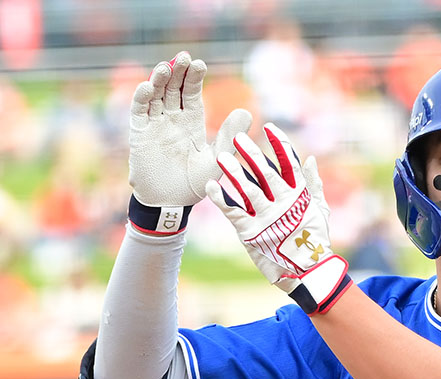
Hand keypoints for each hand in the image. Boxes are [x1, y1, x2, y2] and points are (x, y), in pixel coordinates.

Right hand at [128, 50, 249, 209]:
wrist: (171, 204)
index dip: (194, 78)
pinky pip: (139, 111)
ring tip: (166, 67)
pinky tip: (147, 86)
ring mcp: (155, 124)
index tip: (200, 63)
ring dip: (159, 79)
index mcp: (192, 123)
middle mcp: (173, 119)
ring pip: (155, 95)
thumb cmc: (196, 184)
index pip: (192, 93)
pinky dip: (141, 98)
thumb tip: (247, 112)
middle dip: (178, 72)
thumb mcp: (217, 159)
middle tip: (184, 57)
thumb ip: (229, 137)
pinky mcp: (139, 133)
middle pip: (173, 88)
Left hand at [206, 123, 352, 315]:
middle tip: (238, 137)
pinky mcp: (251, 233)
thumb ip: (314, 184)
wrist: (307, 273)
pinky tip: (211, 185)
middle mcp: (284, 205)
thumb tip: (310, 158)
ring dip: (233, 172)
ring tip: (221, 156)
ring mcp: (267, 219)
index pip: (290, 165)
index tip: (269, 128)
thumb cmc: (314, 241)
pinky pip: (232, 212)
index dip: (280, 145)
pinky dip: (220, 198)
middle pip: (266, 174)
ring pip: (247, 190)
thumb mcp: (319, 211)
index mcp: (300, 197)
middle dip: (252, 154)